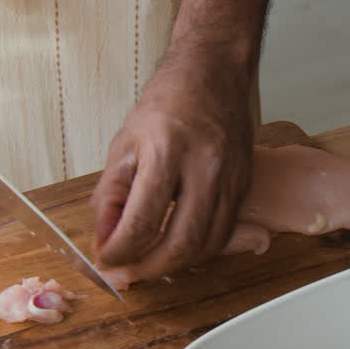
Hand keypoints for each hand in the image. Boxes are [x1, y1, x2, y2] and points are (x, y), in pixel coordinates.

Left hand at [91, 54, 254, 282]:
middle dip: (149, 269)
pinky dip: (199, 250)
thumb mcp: (125, 143)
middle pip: (181, 243)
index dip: (120, 251)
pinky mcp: (245, 186)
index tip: (106, 259)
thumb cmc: (168, 102)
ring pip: (207, 246)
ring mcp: (231, 179)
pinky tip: (177, 247)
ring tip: (149, 264)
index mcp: (167, 150)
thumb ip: (111, 195)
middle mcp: (206, 167)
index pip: (142, 221)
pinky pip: (224, 233)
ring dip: (175, 265)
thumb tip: (104, 239)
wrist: (214, 74)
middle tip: (127, 274)